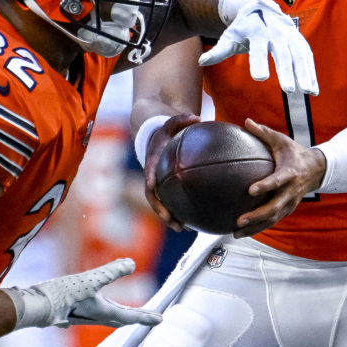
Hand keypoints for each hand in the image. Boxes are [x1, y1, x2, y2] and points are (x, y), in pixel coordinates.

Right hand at [9, 258, 162, 329]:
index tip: (160, 319)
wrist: (33, 307)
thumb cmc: (62, 294)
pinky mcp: (68, 312)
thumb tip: (132, 263)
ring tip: (125, 314)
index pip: (130, 315)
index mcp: (103, 312)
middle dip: (134, 318)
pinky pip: (90, 313)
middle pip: (119, 320)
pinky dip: (99, 310)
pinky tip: (92, 306)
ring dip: (118, 316)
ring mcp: (80, 316)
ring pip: (105, 318)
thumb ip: (111, 271)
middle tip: (149, 318)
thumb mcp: (90, 279)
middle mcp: (93, 317)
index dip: (146, 316)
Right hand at [142, 113, 200, 230]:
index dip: (149, 177)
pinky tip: (192, 224)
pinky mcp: (165, 189)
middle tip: (170, 219)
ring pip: (161, 205)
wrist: (156, 140)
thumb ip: (182, 118)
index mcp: (153, 161)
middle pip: (153, 196)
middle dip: (160, 209)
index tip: (151, 184)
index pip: (149, 170)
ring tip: (182, 228)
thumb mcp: (172, 122)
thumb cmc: (166, 132)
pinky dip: (178, 214)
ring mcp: (158, 185)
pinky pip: (170, 204)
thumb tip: (197, 117)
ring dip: (169, 218)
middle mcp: (152, 176)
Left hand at [200, 0, 317, 94]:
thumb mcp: (229, 37)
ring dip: (304, 73)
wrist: (258, 7)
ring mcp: (289, 35)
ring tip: (307, 92)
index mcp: (256, 32)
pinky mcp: (298, 40)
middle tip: (289, 90)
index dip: (259, 62)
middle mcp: (275, 32)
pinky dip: (311, 72)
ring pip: (299, 54)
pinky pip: (307, 56)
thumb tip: (201, 61)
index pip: (258, 49)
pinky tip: (313, 89)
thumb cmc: (241, 28)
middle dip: (287, 71)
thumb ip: (218, 51)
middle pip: (282, 53)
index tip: (260, 78)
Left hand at [230, 119, 326, 237]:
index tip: (251, 190)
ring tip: (235, 232)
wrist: (317, 169)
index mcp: (290, 174)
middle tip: (239, 220)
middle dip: (257, 216)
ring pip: (272, 219)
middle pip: (274, 208)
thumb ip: (263, 132)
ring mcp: (290, 203)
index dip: (266, 186)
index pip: (277, 181)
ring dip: (255, 228)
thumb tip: (245, 121)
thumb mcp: (281, 140)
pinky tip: (241, 233)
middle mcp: (290, 192)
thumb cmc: (294, 152)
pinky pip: (272, 221)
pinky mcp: (287, 210)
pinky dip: (257, 228)